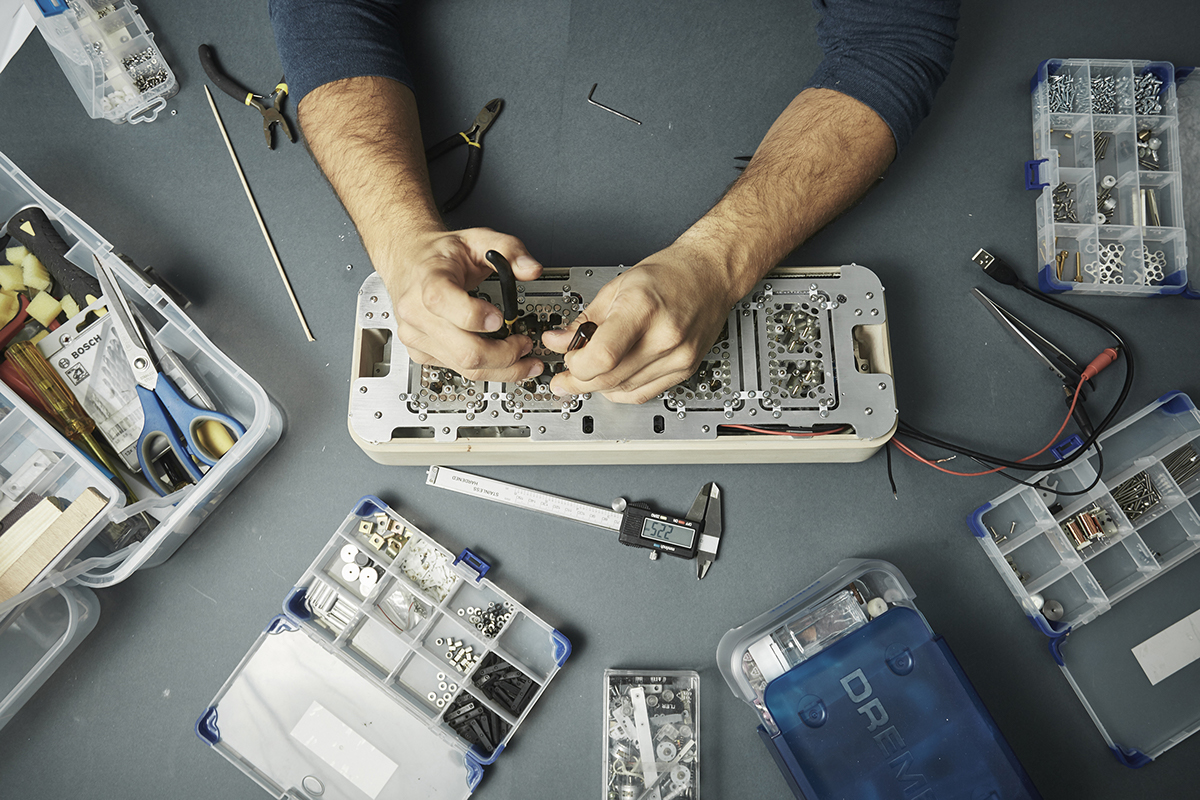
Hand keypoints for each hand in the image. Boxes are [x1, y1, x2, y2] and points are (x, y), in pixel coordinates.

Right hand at [375, 227, 544, 381]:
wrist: (407, 262)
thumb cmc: (439, 255)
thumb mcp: (477, 239)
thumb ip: (509, 249)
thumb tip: (531, 269)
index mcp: (428, 281)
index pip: (444, 303)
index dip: (476, 316)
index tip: (501, 318)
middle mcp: (417, 314)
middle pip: (465, 351)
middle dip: (505, 354)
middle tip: (525, 345)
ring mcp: (417, 337)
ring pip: (465, 368)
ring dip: (502, 368)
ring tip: (524, 358)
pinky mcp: (421, 352)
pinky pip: (459, 370)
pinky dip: (487, 369)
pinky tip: (501, 360)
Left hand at [542, 242, 739, 402]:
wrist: (710, 275)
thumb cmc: (668, 275)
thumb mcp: (617, 287)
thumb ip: (583, 319)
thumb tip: (557, 341)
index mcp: (643, 308)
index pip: (602, 356)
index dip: (576, 365)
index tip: (567, 358)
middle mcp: (664, 336)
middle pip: (610, 378)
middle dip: (578, 382)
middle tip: (564, 378)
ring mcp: (678, 357)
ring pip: (623, 390)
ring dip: (598, 386)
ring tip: (588, 372)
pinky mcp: (685, 370)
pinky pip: (643, 394)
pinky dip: (620, 390)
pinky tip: (610, 380)